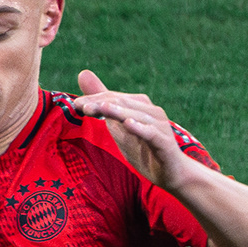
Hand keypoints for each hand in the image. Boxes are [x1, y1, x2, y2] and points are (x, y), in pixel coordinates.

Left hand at [70, 69, 192, 189]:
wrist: (172, 172)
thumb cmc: (144, 147)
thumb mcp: (118, 127)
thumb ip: (102, 105)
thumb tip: (82, 74)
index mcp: (139, 106)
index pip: (113, 98)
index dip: (94, 99)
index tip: (75, 104)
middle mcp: (151, 111)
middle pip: (123, 103)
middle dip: (101, 103)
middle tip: (81, 106)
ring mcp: (159, 126)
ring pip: (136, 115)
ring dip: (117, 112)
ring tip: (101, 108)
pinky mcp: (164, 142)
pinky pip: (151, 133)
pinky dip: (140, 128)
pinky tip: (128, 124)